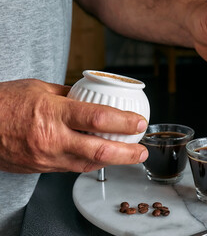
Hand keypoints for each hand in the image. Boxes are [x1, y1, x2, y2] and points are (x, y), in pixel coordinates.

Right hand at [0, 79, 147, 172]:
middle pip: (100, 150)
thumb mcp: (39, 88)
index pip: (98, 119)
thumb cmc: (5, 103)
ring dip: (114, 161)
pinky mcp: (43, 168)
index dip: (125, 122)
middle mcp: (52, 138)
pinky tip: (103, 157)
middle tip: (142, 151)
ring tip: (129, 155)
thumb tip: (94, 95)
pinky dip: (93, 163)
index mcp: (53, 112)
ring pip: (89, 164)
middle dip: (127, 153)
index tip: (140, 122)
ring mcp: (47, 157)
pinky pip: (74, 168)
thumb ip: (70, 94)